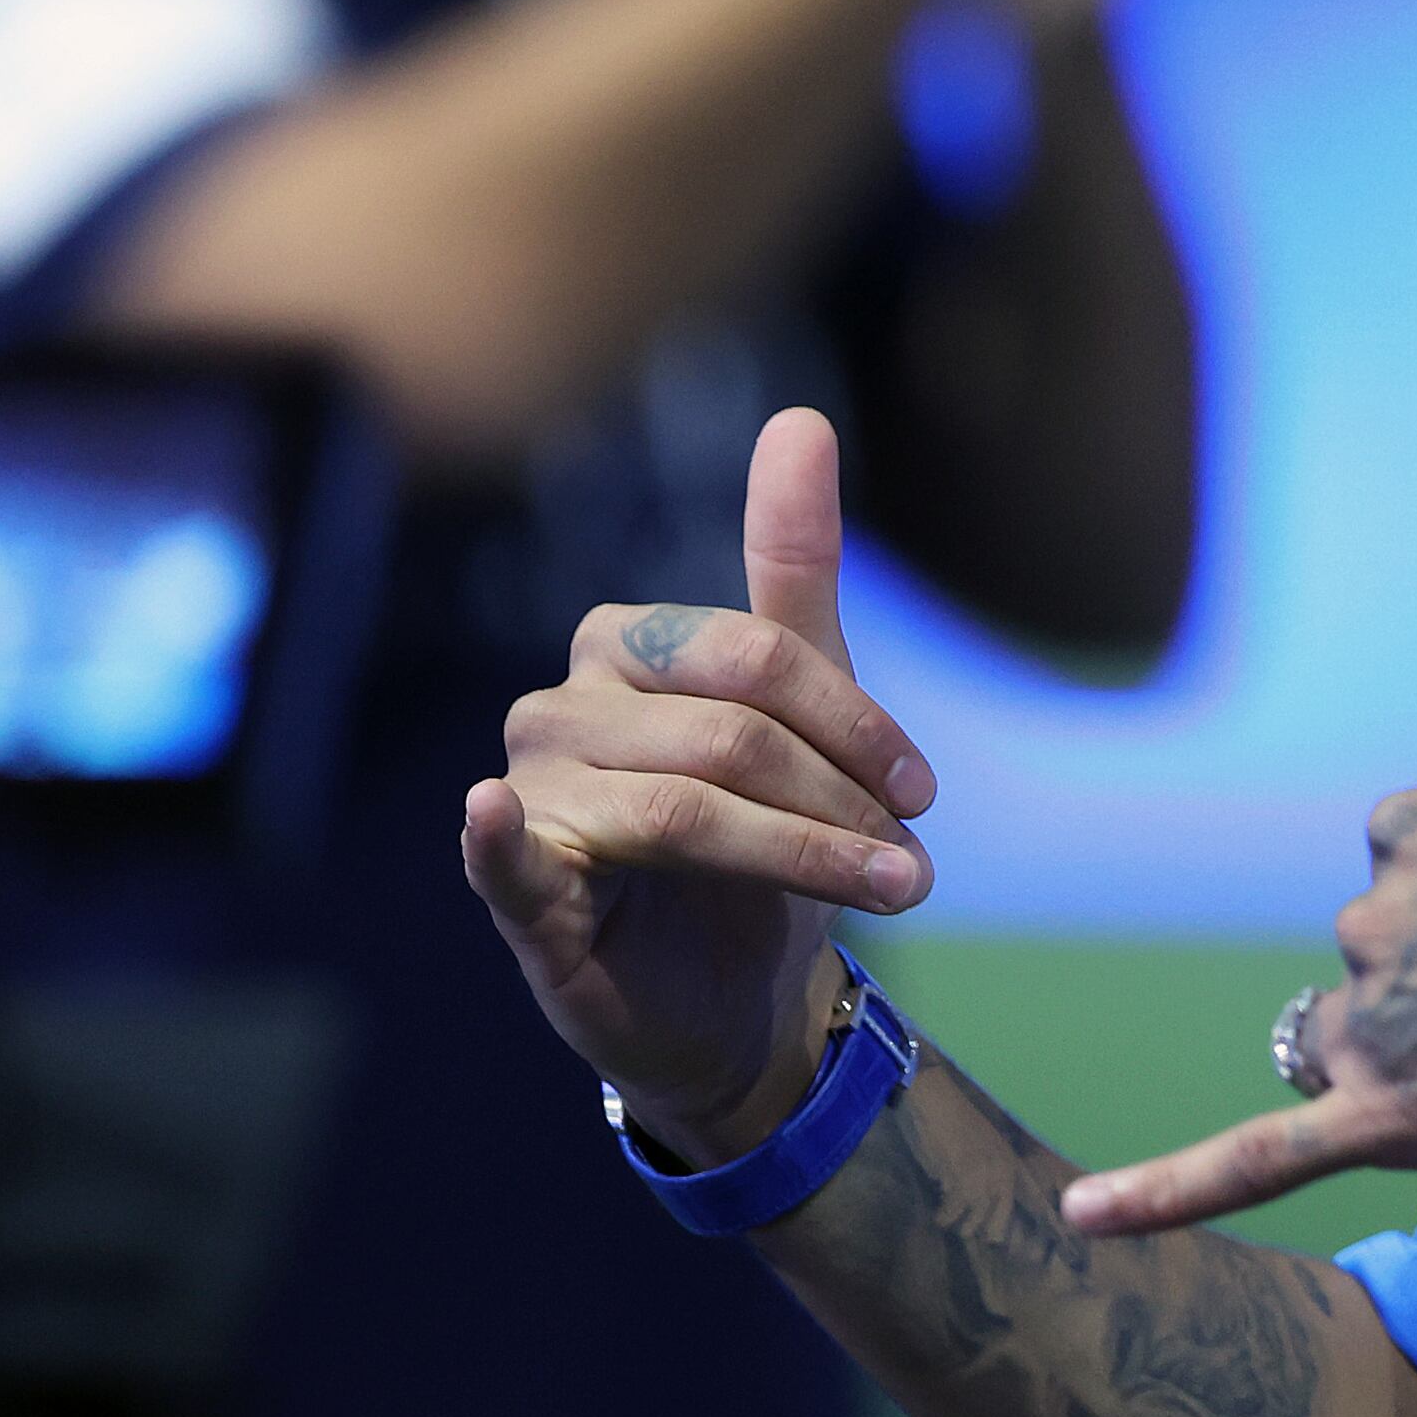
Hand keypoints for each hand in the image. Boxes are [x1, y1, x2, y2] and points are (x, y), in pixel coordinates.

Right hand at [462, 409, 940, 1161]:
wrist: (741, 997)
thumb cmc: (766, 838)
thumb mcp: (802, 705)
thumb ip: (791, 566)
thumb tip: (800, 420)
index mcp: (622, 648)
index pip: (752, 655)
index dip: (853, 724)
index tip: (923, 794)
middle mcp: (558, 710)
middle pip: (728, 733)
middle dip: (837, 800)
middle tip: (912, 862)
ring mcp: (528, 799)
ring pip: (684, 809)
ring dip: (804, 857)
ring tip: (888, 892)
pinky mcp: (517, 896)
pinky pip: (501, 855)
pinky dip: (498, 834)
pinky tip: (493, 811)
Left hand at [1059, 493, 1416, 1234]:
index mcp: (1409, 821)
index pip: (1403, 868)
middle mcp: (1374, 913)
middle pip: (1374, 956)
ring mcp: (1380, 1019)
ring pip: (1342, 1041)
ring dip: (1411, 1052)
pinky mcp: (1391, 1119)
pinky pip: (1254, 1159)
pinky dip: (1161, 1194)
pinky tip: (1079, 1218)